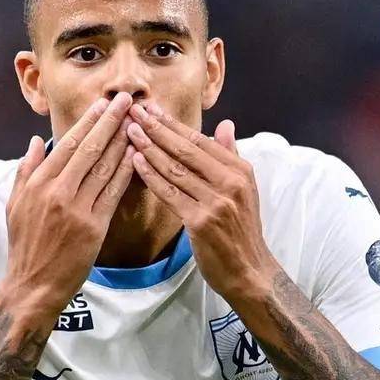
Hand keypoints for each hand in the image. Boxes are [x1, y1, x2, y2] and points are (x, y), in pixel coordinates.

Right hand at [2, 92, 136, 315]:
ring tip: (138, 121)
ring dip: (123, 141)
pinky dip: (126, 172)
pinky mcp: (94, 227)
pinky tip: (138, 155)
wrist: (32, 285)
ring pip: (104, 167)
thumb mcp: (15, 205)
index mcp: (38, 184)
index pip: (68, 144)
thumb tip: (37, 141)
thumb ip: (27, 171)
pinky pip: (113, 193)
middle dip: (110, 122)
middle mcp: (57, 192)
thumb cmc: (25, 246)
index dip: (88, 122)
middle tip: (127, 100)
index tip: (103, 104)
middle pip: (89, 149)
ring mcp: (77, 209)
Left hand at [125, 103, 278, 302]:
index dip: (174, 124)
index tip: (152, 108)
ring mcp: (216, 202)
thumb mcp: (245, 189)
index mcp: (240, 171)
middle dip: (157, 128)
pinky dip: (152, 176)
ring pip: (175, 169)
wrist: (249, 271)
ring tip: (129, 132)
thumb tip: (225, 125)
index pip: (201, 140)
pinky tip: (136, 161)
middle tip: (134, 111)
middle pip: (186, 150)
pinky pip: (170, 193)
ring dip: (149, 148)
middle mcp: (230, 182)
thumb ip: (231, 156)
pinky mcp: (200, 222)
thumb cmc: (241, 231)